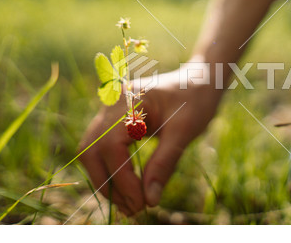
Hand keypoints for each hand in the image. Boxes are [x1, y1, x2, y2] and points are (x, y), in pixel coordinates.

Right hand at [78, 71, 220, 214]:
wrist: (199, 80)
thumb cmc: (196, 100)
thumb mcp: (185, 131)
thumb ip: (164, 163)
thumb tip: (149, 200)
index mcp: (127, 100)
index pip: (110, 147)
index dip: (122, 179)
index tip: (141, 203)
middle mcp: (111, 104)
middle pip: (91, 151)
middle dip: (108, 184)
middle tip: (133, 209)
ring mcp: (110, 111)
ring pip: (92, 152)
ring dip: (107, 181)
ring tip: (131, 204)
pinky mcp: (114, 121)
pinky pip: (102, 149)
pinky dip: (112, 171)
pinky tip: (129, 188)